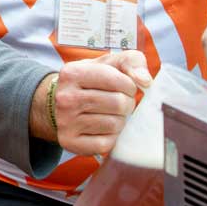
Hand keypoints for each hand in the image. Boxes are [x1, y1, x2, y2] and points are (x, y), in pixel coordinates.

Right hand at [30, 51, 149, 156]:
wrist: (61, 104)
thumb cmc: (92, 82)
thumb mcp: (108, 63)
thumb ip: (132, 62)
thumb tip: (145, 81)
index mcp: (72, 73)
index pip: (117, 80)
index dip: (129, 85)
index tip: (125, 87)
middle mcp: (65, 97)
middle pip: (118, 104)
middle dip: (127, 104)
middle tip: (120, 102)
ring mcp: (65, 121)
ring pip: (114, 124)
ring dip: (120, 120)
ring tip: (111, 114)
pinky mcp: (69, 142)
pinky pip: (106, 143)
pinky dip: (111, 137)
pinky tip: (103, 128)